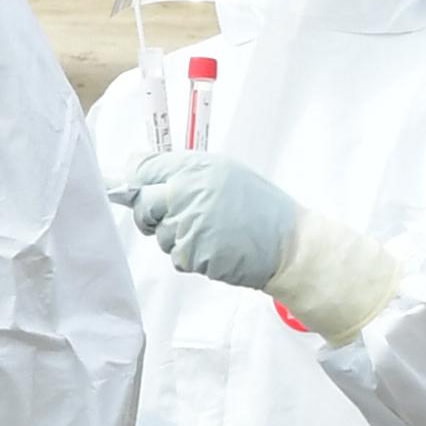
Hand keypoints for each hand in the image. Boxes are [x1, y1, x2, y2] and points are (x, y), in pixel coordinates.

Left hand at [120, 148, 304, 292]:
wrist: (288, 244)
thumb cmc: (259, 208)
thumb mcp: (225, 173)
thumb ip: (183, 171)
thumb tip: (138, 168)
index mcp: (195, 168)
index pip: (144, 168)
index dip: (138, 180)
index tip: (137, 188)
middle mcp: (187, 193)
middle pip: (142, 204)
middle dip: (149, 213)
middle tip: (170, 216)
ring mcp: (187, 226)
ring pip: (159, 234)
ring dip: (176, 237)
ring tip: (210, 232)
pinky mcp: (191, 255)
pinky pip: (176, 257)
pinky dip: (191, 256)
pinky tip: (216, 248)